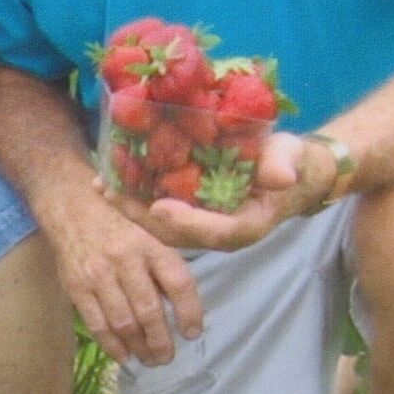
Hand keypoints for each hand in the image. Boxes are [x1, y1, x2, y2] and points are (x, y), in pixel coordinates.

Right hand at [46, 191, 203, 366]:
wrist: (71, 207)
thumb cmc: (118, 222)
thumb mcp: (148, 232)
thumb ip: (164, 266)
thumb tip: (182, 307)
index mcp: (150, 244)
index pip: (178, 282)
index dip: (190, 311)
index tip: (193, 333)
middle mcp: (126, 259)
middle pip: (149, 310)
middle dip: (161, 341)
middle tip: (167, 357)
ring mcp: (99, 275)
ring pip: (124, 322)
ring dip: (139, 348)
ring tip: (149, 360)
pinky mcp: (77, 287)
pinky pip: (97, 324)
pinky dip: (112, 346)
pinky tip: (124, 356)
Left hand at [101, 130, 310, 250]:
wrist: (289, 171)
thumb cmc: (290, 164)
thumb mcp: (291, 160)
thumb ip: (284, 166)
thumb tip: (281, 175)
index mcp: (246, 225)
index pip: (215, 232)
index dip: (187, 222)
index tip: (159, 208)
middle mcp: (219, 231)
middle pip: (177, 233)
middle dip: (143, 216)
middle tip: (112, 195)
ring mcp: (202, 222)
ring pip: (163, 224)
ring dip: (132, 207)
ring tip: (102, 186)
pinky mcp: (192, 209)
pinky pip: (161, 208)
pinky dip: (137, 197)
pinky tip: (112, 180)